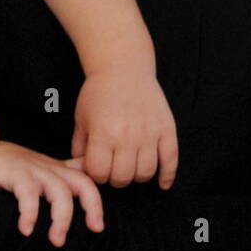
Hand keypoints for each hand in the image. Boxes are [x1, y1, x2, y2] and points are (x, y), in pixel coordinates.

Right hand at [0, 139, 103, 244]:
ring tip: (56, 241)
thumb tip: (85, 189)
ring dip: (62, 218)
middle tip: (92, 231)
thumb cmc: (11, 166)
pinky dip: (30, 212)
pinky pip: (28, 193)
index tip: (98, 227)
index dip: (97, 202)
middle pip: (83, 184)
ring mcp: (34, 169)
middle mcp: (50, 169)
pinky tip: (26, 230)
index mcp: (58, 170)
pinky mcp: (14, 172)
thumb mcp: (41, 170)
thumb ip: (62, 176)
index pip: (88, 180)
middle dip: (92, 208)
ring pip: (60, 191)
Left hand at [72, 69, 178, 189]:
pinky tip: (162, 183)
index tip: (98, 166)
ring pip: (145, 173)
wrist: (123, 67)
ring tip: (131, 166)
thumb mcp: (81, 118)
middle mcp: (127, 136)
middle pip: (123, 178)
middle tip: (114, 167)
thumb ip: (79, 148)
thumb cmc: (98, 93)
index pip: (99, 173)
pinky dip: (167, 176)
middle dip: (115, 178)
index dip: (96, 174)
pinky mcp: (167, 129)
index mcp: (103, 133)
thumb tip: (81, 171)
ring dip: (136, 176)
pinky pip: (171, 160)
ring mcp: (149, 133)